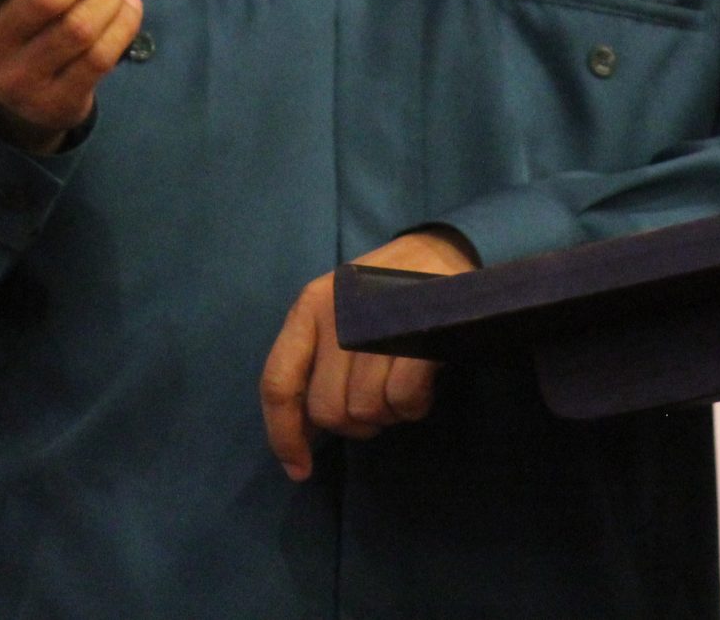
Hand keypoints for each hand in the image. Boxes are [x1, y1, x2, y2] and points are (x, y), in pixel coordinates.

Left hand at [259, 228, 475, 480]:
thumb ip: (317, 363)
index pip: (278, 383)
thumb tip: (301, 436)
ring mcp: (375, 321)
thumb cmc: (383, 294)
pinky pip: (402, 400)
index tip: (299, 469)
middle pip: (328, 410)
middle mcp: (334, 313)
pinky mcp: (416, 330)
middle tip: (377, 402)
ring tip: (402, 383)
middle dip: (355, 422)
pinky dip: (414, 405)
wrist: (440, 250)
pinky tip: (423, 381)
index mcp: (308, 309)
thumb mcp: (339, 314)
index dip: (283, 435)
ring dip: (389, 413)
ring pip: (366, 410)